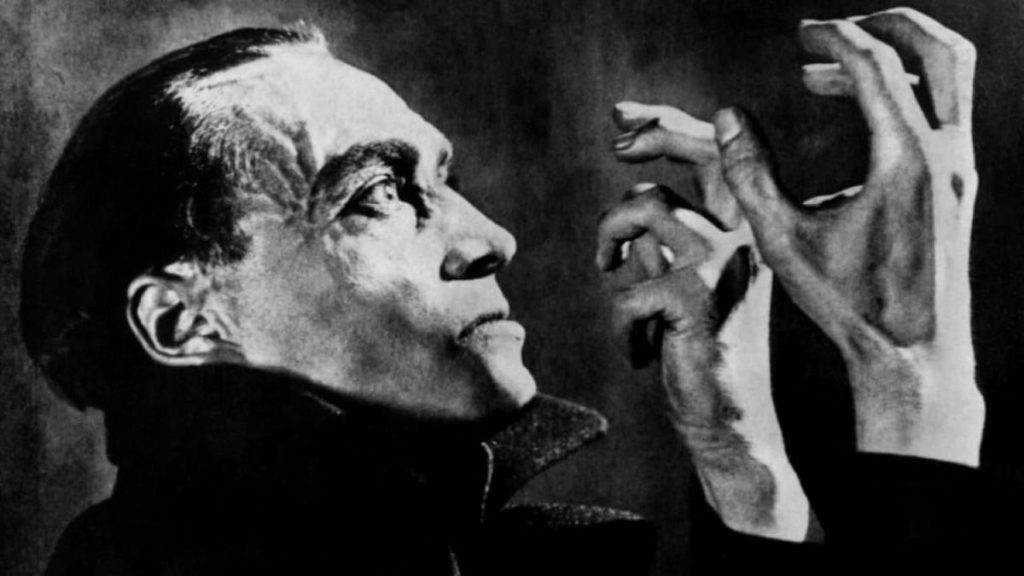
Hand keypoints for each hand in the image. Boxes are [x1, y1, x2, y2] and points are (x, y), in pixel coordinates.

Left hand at [597, 104, 811, 541]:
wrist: (729, 419)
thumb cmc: (702, 353)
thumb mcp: (683, 285)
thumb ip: (667, 242)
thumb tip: (633, 198)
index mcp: (745, 232)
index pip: (718, 155)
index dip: (672, 126)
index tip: (625, 120)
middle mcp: (745, 236)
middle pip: (702, 150)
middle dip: (654, 133)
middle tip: (616, 142)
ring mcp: (724, 260)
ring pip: (644, 207)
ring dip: (610, 239)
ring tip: (613, 277)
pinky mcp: (696, 294)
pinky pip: (628, 286)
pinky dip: (621, 324)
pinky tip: (640, 352)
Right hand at [712, 8, 983, 465]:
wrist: (914, 353)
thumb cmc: (848, 304)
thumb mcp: (784, 240)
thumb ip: (749, 173)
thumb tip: (727, 115)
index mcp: (907, 161)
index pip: (876, 65)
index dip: (833, 39)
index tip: (799, 34)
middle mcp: (948, 155)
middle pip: (941, 50)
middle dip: (889, 25)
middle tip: (833, 31)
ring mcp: (962, 169)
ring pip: (950, 79)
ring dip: (896, 59)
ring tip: (828, 74)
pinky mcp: (960, 186)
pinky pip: (941, 113)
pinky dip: (903, 95)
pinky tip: (856, 121)